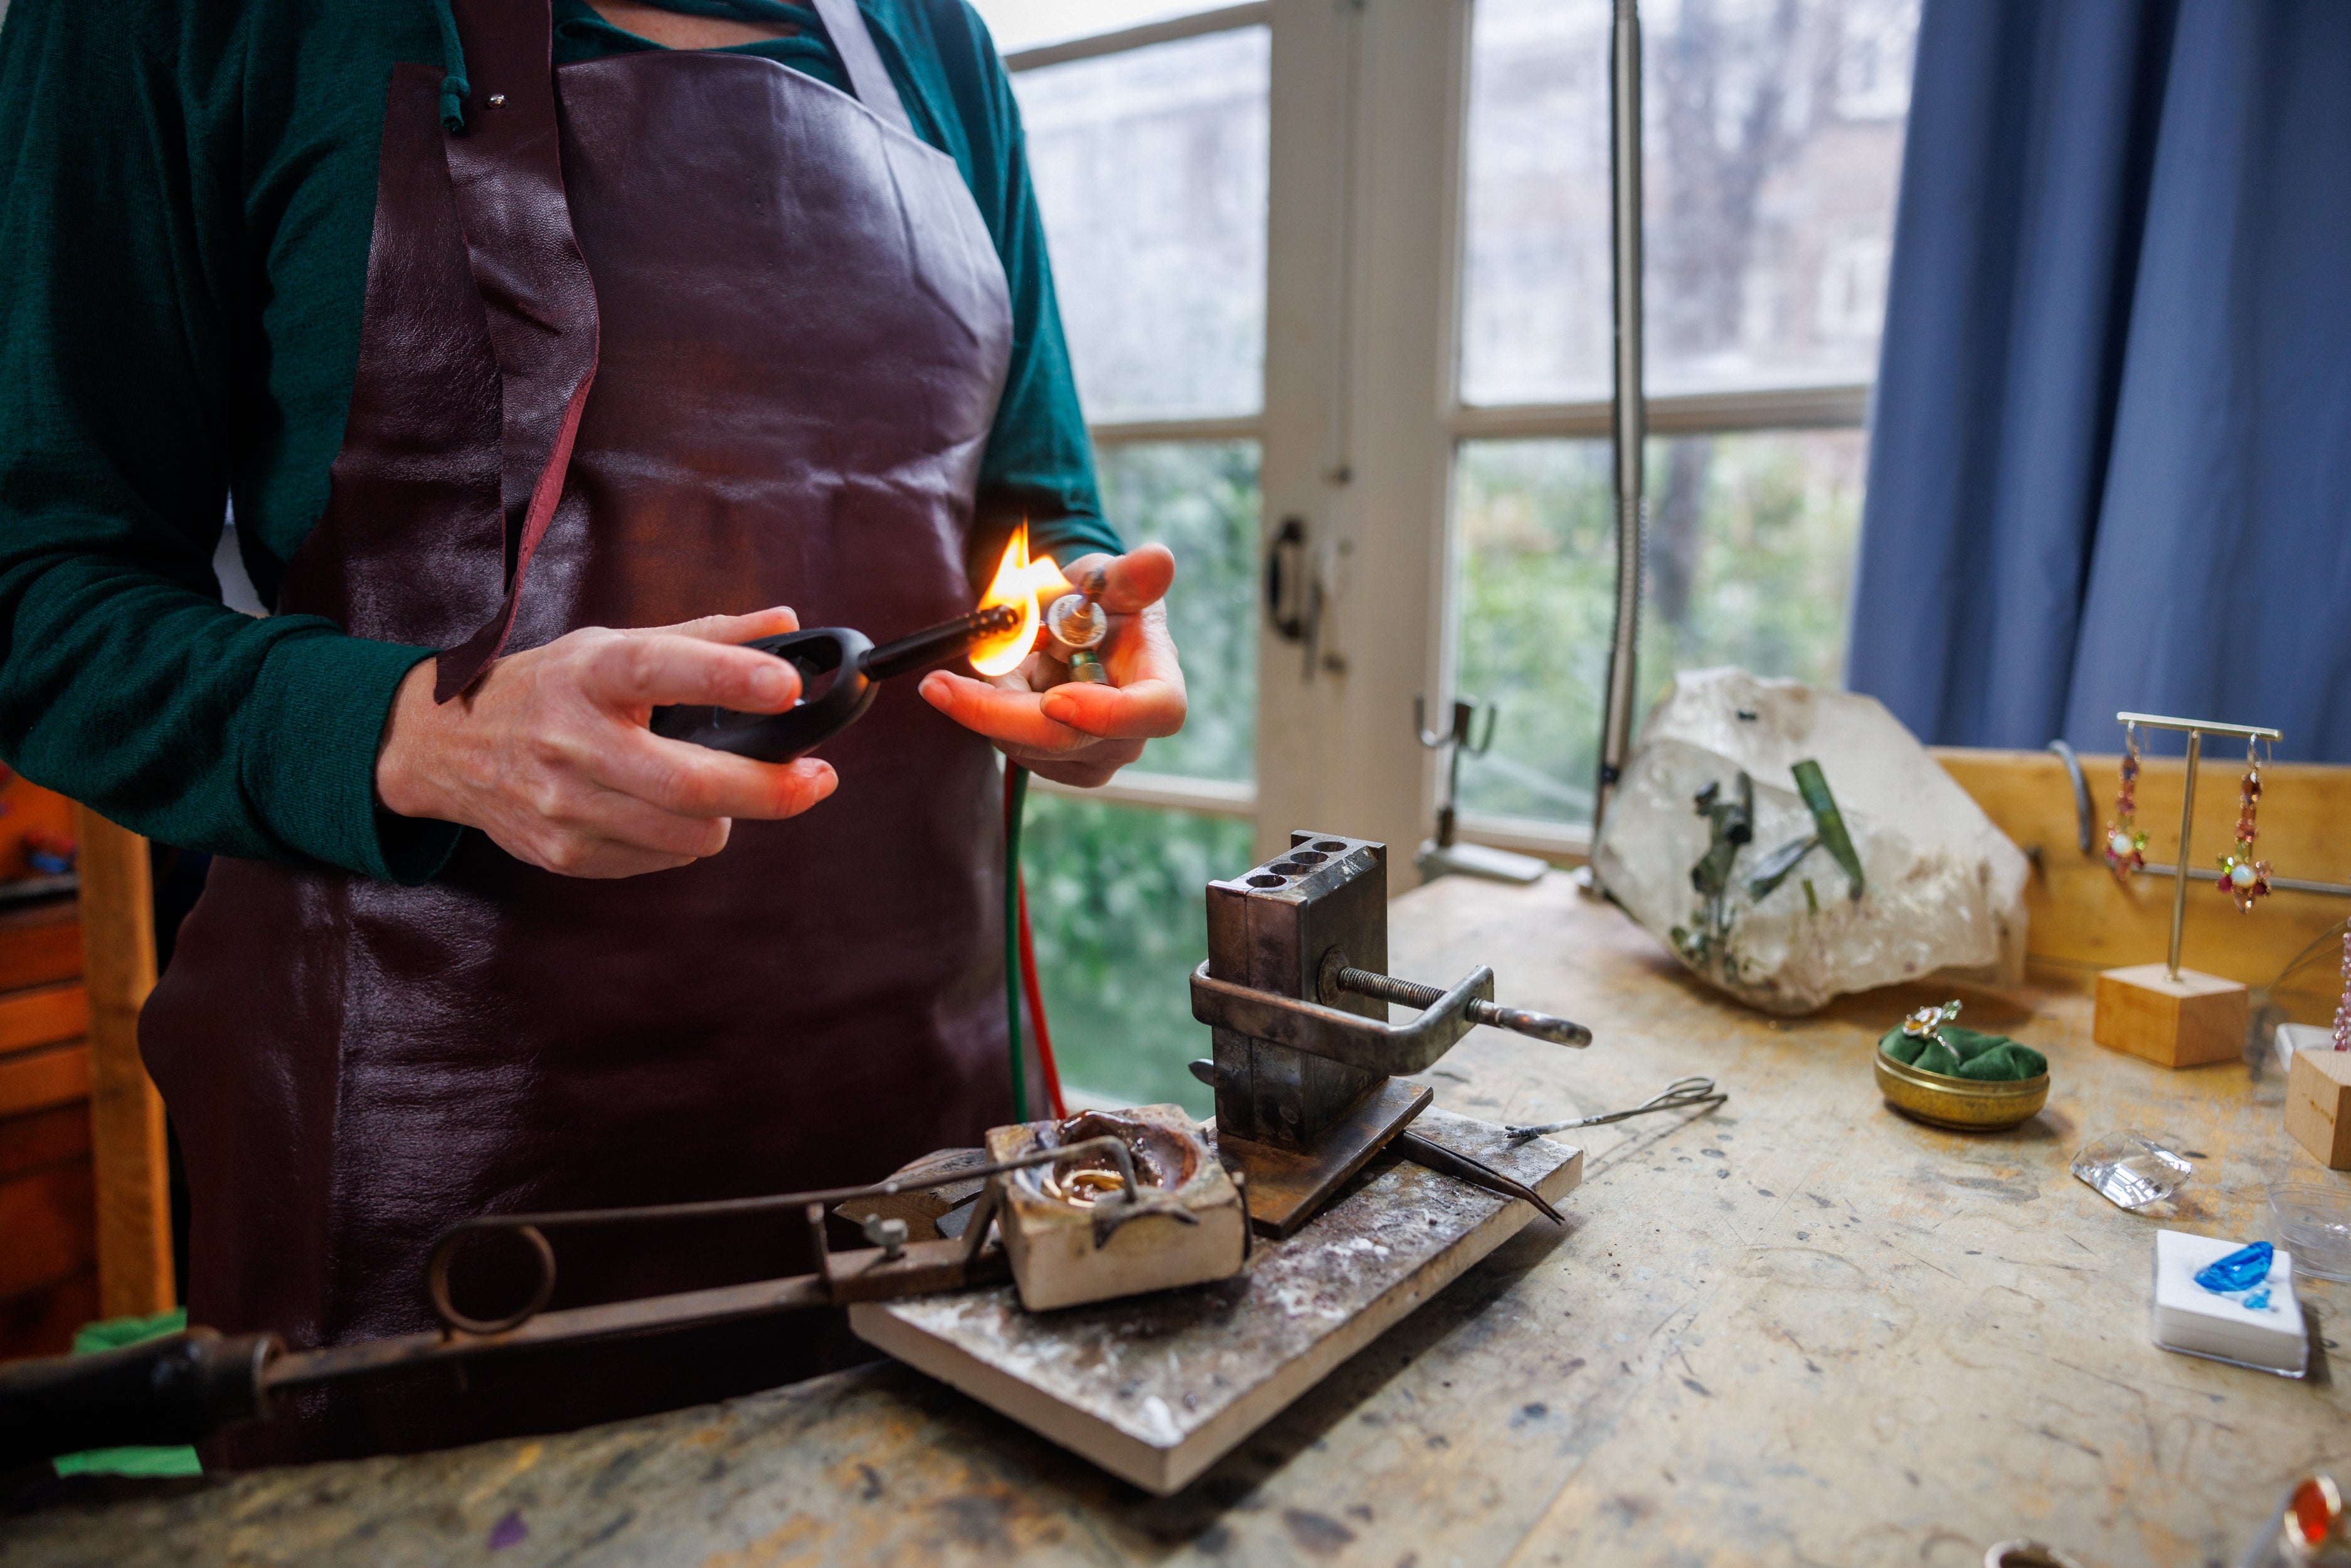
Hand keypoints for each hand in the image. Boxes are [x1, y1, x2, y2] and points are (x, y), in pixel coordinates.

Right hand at [375, 608, 838, 877]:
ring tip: (723, 788)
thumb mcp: (614, 645)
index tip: (787, 686)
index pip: (664, 669)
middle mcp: (573, 741)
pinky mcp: (566, 854)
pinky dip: (685, 838)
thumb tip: (789, 627)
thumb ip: (707, 638)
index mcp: (590, 673)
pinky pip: (662, 859)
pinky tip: (666, 810)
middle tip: (816, 778)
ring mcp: (566, 806)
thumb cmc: (549, 688)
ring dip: (729, 815)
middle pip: (693, 784)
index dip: (730, 678)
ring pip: (690, 834)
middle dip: (771, 789)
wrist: (449, 747)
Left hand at [917, 544, 1185, 787]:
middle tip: (938, 684)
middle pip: (1065, 738)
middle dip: (996, 711)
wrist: (1082, 630)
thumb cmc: (1103, 602)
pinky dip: (993, 713)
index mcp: (1158, 681)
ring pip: (1025, 745)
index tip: (1052, 698)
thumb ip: (1129, 575)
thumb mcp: (1111, 578)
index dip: (1107, 714)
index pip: (1156, 712)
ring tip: (1008, 656)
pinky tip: (1011, 682)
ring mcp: (1097, 758)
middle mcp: (1133, 733)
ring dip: (994, 699)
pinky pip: (1011, 748)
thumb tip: (1157, 559)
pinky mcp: (1062, 769)